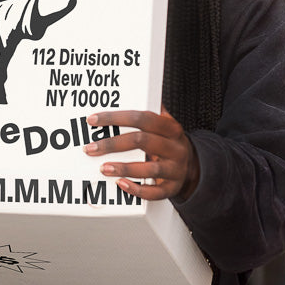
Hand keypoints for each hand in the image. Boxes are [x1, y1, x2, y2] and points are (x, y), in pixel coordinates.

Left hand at [84, 108, 199, 202]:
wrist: (194, 167)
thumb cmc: (170, 143)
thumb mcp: (165, 125)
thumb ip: (150, 112)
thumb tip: (130, 92)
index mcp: (171, 128)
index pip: (142, 118)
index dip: (116, 118)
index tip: (93, 120)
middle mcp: (175, 148)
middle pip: (142, 141)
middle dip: (113, 144)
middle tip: (90, 148)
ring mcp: (175, 169)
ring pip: (149, 169)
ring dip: (124, 168)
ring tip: (103, 168)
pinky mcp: (172, 188)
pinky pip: (155, 192)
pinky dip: (137, 189)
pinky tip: (121, 184)